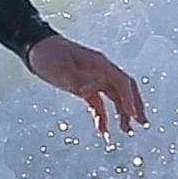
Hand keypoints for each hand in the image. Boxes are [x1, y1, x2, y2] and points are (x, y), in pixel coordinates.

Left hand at [27, 33, 147, 136]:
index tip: (133, 115)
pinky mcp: (83, 86)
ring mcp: (93, 78)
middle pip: (125, 89)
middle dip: (135, 106)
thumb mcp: (61, 70)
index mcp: (99, 64)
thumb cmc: (48, 56)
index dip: (129, 99)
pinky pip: (98, 102)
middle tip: (142, 123)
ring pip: (114, 97)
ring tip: (126, 131)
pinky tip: (103, 130)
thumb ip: (76, 81)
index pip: (122, 82)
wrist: (35, 47)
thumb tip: (89, 90)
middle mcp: (101, 71)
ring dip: (121, 113)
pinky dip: (102, 116)